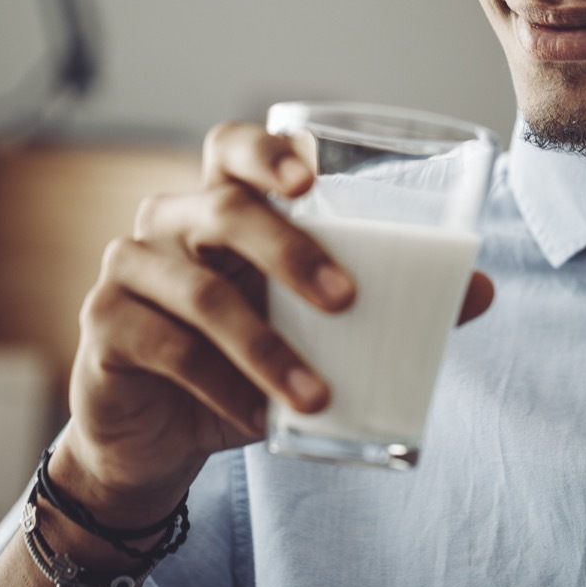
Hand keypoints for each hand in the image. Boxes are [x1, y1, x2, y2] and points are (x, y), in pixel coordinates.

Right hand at [51, 121, 494, 523]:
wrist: (164, 438)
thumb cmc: (245, 366)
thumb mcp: (311, 335)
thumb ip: (385, 305)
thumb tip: (481, 290)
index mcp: (220, 208)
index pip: (230, 148)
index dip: (265, 150)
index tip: (311, 178)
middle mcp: (169, 225)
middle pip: (220, 209)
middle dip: (287, 249)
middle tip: (346, 300)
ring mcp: (129, 271)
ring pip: (197, 290)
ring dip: (264, 347)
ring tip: (315, 396)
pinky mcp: (104, 327)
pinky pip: (164, 346)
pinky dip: (219, 385)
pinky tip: (257, 418)